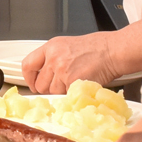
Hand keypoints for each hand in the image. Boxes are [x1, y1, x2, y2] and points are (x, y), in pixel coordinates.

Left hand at [21, 29, 136, 91]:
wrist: (113, 50)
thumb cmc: (97, 48)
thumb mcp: (68, 46)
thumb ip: (53, 58)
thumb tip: (44, 74)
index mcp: (50, 47)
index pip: (27, 65)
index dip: (29, 78)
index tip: (33, 83)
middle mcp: (54, 58)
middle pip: (40, 84)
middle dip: (49, 89)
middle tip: (62, 84)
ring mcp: (62, 71)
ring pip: (53, 92)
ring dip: (63, 92)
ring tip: (75, 81)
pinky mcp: (72, 82)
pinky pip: (65, 96)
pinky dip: (72, 95)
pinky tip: (81, 85)